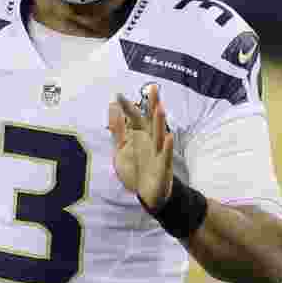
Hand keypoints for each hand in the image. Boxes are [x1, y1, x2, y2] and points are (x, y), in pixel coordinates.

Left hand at [108, 84, 173, 210]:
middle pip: (152, 121)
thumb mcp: (124, 150)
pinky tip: (168, 136)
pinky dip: (167, 146)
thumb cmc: (140, 170)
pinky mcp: (162, 168)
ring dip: (160, 122)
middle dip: (153, 105)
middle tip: (154, 88)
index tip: (118, 95)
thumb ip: (119, 132)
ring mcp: (158, 154)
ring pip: (159, 135)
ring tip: (160, 108)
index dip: (129, 108)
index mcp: (144, 138)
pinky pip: (166, 155)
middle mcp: (152, 143)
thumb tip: (112, 115)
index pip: (137, 119)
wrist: (153, 194)